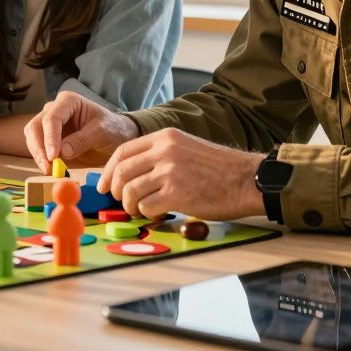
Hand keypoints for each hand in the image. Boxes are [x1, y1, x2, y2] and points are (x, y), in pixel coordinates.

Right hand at [23, 91, 139, 174]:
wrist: (115, 134)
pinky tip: (51, 169)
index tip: (53, 156)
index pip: (52, 118)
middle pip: (35, 126)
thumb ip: (83, 140)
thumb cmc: (111, 128)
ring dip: (38, 155)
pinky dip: (42, 159)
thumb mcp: (102, 132)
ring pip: (33, 138)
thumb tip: (63, 152)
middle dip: (39, 148)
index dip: (50, 138)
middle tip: (47, 167)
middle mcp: (54, 109)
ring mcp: (49, 124)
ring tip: (50, 171)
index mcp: (68, 101)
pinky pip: (39, 148)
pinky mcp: (49, 138)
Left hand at [97, 128, 264, 219]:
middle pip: (122, 172)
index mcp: (165, 136)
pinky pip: (147, 207)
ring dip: (132, 205)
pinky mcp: (177, 194)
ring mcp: (170, 172)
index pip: (123, 152)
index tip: (103, 186)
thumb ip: (159, 155)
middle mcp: (164, 151)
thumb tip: (129, 173)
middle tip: (122, 201)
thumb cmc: (218, 168)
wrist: (247, 179)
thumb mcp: (186, 147)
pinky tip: (159, 212)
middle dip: (116, 191)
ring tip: (142, 209)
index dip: (108, 171)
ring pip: (130, 192)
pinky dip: (148, 213)